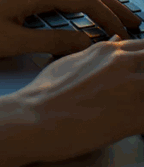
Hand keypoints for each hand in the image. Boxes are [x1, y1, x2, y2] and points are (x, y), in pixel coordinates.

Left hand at [0, 0, 140, 58]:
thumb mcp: (12, 42)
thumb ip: (51, 41)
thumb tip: (85, 42)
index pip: (85, 0)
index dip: (109, 18)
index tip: (125, 36)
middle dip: (110, 5)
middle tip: (134, 22)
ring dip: (91, 1)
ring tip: (111, 18)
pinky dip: (71, 1)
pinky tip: (75, 14)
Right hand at [12, 36, 143, 162]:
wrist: (34, 118)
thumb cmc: (44, 94)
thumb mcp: (68, 62)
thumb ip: (97, 53)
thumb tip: (115, 41)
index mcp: (109, 51)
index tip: (140, 75)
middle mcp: (123, 64)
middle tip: (137, 95)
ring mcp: (132, 89)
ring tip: (134, 108)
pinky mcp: (135, 117)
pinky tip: (136, 126)